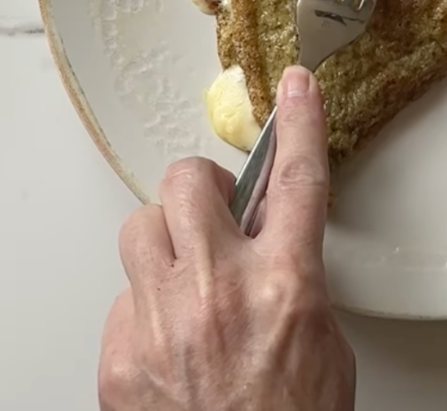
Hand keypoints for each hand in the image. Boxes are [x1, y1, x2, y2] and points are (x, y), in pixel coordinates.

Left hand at [98, 67, 355, 410]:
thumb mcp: (324, 350)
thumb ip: (295, 288)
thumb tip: (272, 264)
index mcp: (285, 285)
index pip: (295, 180)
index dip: (298, 124)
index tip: (295, 89)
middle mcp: (218, 290)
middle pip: (186, 181)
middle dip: (198, 185)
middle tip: (212, 207)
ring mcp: (163, 320)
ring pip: (139, 229)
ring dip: (162, 239)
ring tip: (183, 273)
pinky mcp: (121, 356)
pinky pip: (122, 301)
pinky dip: (144, 310)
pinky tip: (167, 341)